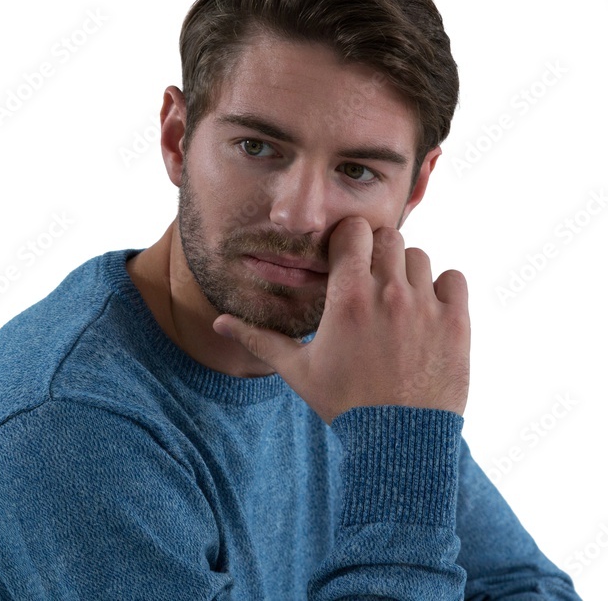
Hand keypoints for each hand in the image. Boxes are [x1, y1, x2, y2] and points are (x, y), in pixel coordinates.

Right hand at [213, 216, 469, 424]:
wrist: (398, 443)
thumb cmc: (344, 405)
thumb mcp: (297, 370)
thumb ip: (259, 339)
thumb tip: (218, 322)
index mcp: (346, 298)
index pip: (354, 231)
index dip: (348, 239)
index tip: (345, 257)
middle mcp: (388, 294)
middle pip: (389, 237)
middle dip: (377, 252)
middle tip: (370, 278)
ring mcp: (426, 307)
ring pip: (421, 257)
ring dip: (407, 271)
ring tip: (397, 300)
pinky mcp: (456, 323)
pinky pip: (454, 279)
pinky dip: (442, 289)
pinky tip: (426, 310)